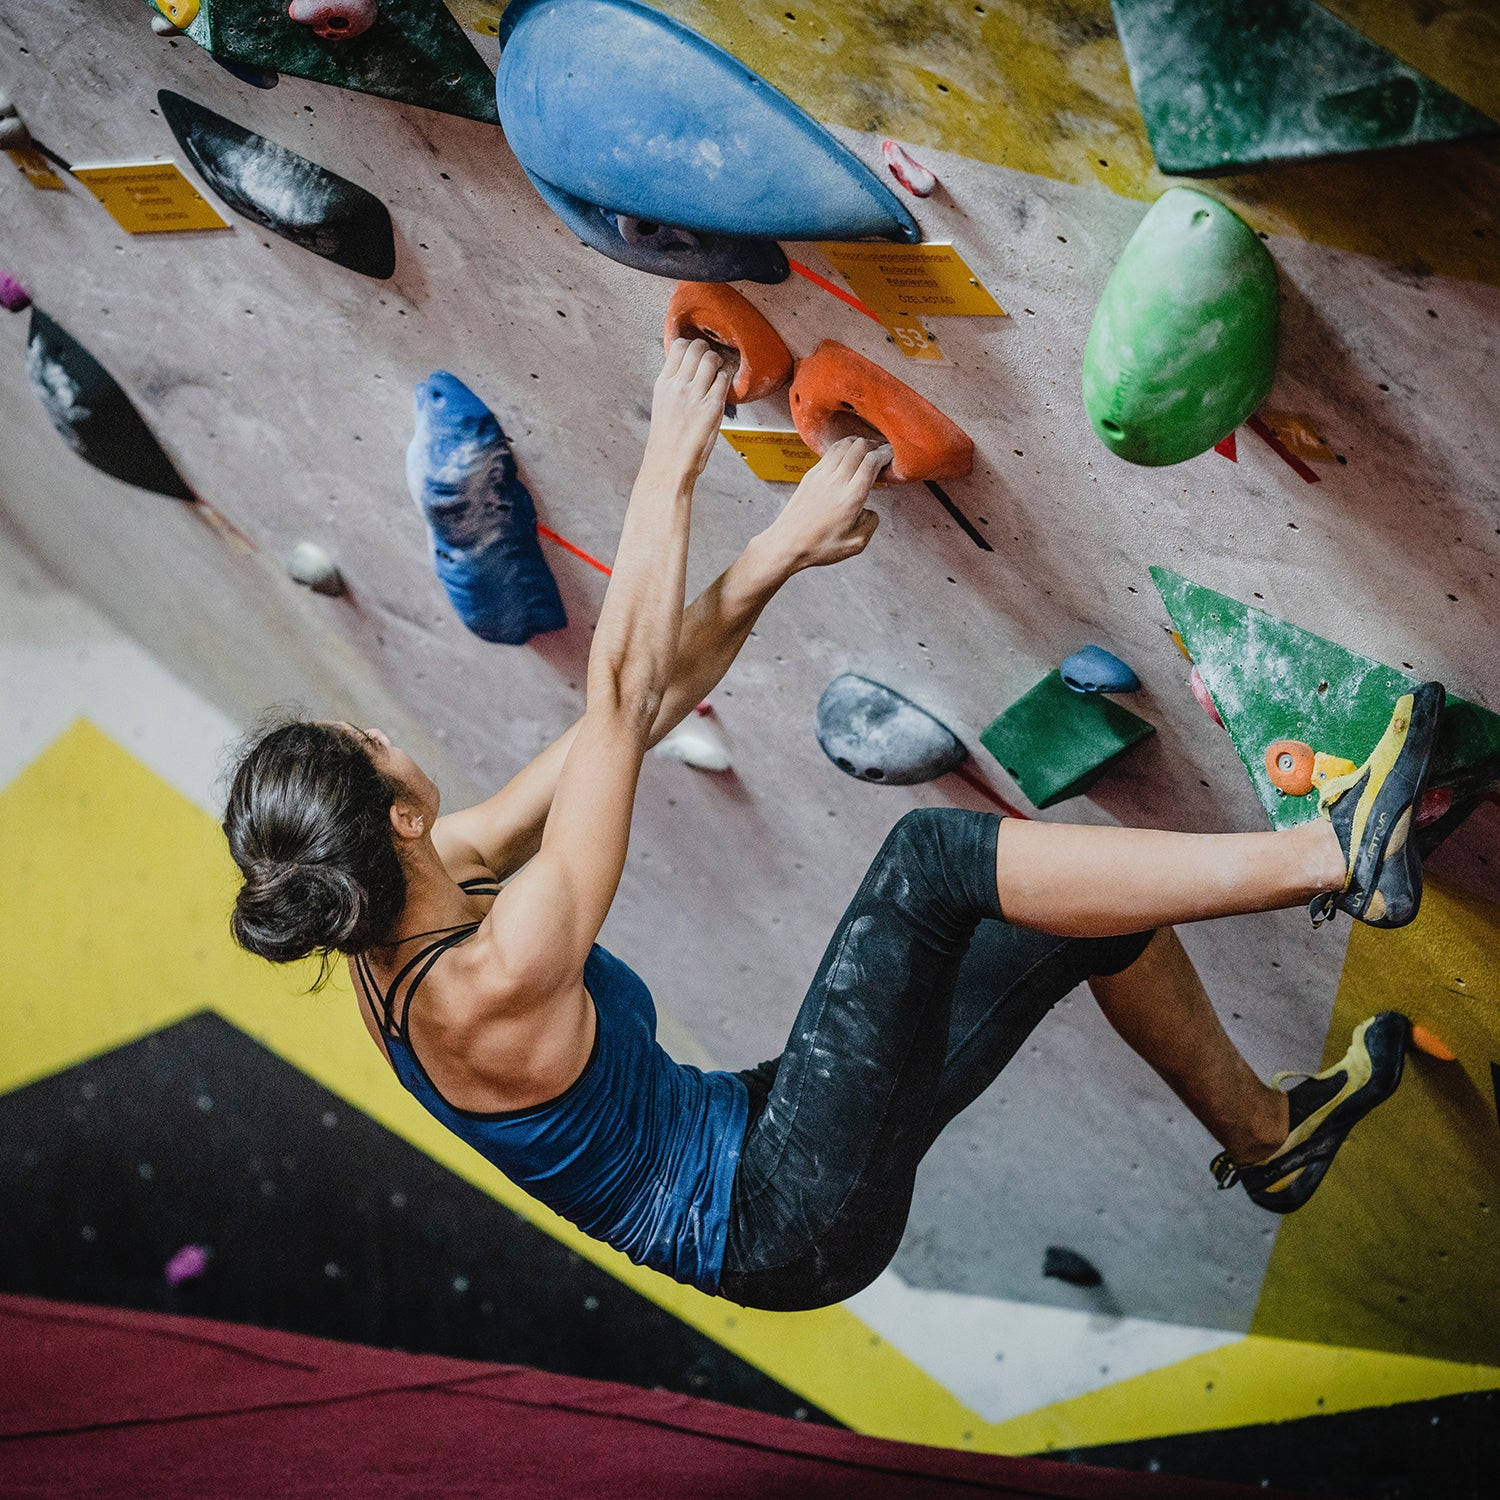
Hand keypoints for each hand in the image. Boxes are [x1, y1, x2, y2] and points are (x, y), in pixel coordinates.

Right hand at [644, 338, 730, 479]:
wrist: (668, 464)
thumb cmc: (666, 439)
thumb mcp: (663, 404)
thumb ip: (674, 385)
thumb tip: (688, 370)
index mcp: (663, 384)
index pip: (678, 347)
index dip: (691, 344)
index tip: (696, 352)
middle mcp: (678, 385)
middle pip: (697, 348)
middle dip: (707, 349)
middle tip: (711, 358)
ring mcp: (695, 395)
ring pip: (711, 359)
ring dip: (719, 361)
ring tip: (720, 369)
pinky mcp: (712, 407)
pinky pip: (724, 379)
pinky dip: (727, 377)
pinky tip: (726, 383)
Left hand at [759, 437, 888, 570]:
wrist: (787, 543)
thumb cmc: (820, 546)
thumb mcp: (856, 543)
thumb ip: (871, 522)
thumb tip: (869, 510)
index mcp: (851, 497)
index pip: (871, 461)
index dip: (885, 454)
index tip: (891, 456)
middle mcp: (837, 481)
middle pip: (859, 446)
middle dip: (874, 445)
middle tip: (881, 452)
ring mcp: (821, 475)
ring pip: (844, 444)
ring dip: (858, 443)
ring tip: (866, 451)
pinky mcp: (811, 475)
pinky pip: (830, 452)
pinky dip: (843, 448)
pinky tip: (846, 457)